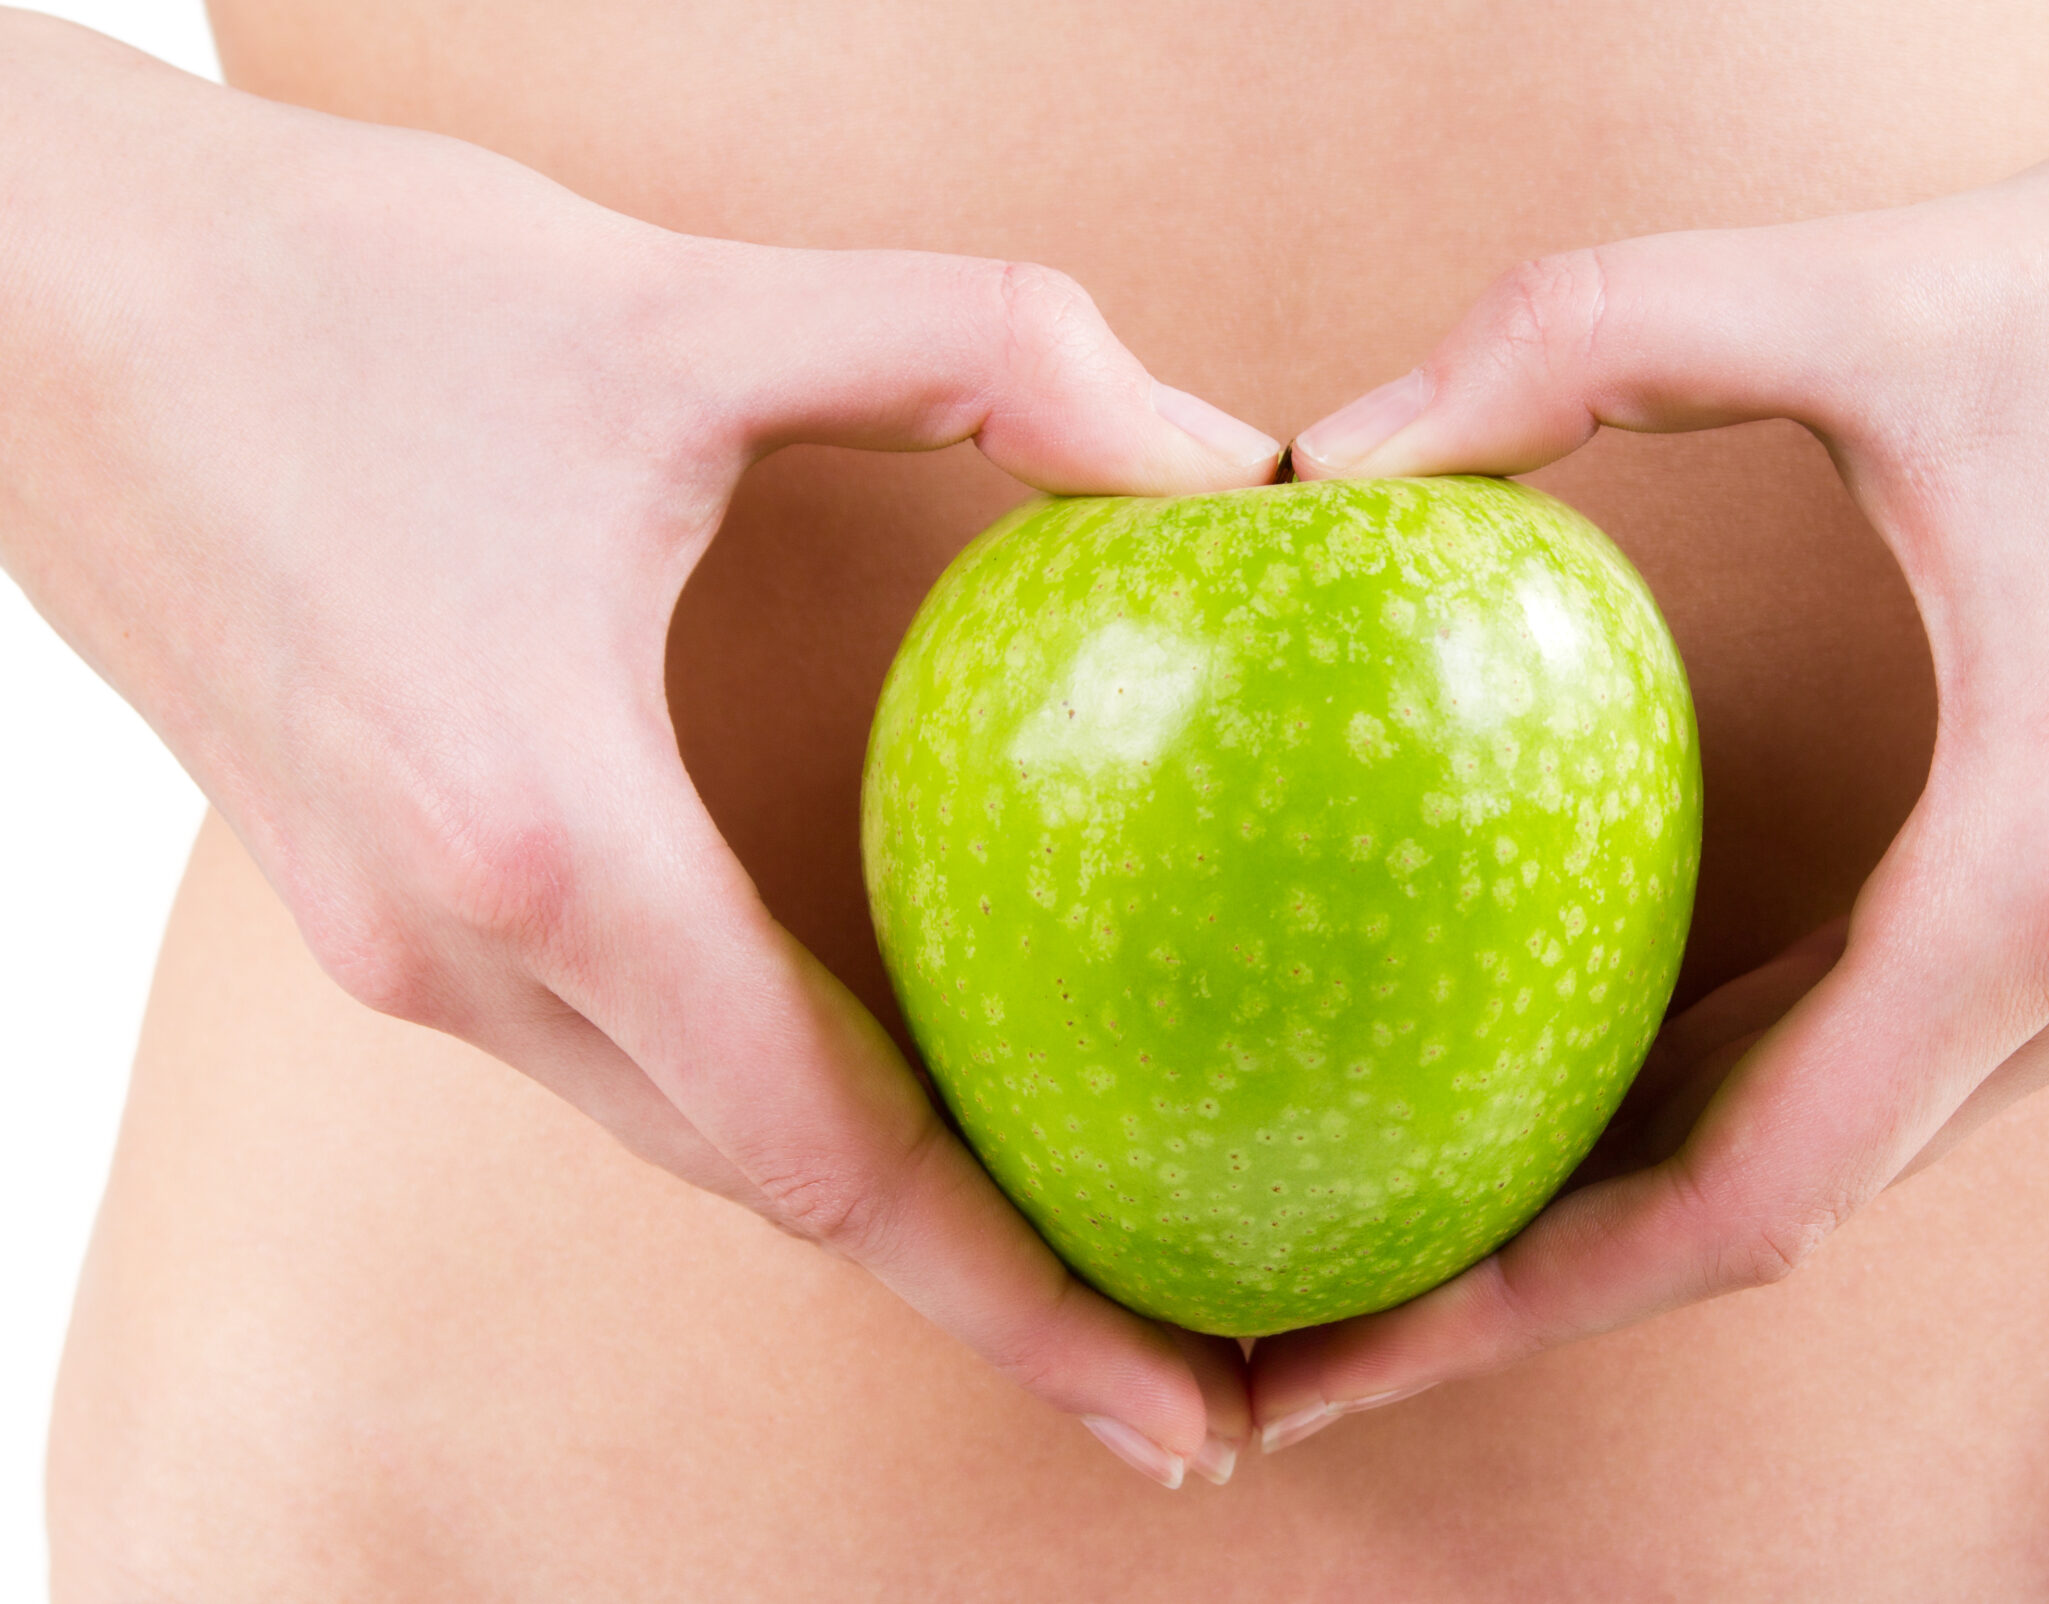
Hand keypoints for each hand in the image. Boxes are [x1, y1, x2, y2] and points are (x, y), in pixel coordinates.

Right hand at [0, 16, 1278, 1486]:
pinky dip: (761, 1087)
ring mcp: (394, 941)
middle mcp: (457, 943)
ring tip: (1062, 1227)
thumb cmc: (330, 288)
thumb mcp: (691, 303)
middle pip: (773, 1185)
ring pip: (684, 1130)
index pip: (834, 1154)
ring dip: (870, 1195)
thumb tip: (1224, 460)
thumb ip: (989, 357)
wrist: (19, 296)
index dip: (1026, 1300)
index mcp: (543, 834)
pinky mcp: (366, 897)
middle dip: (986, 1288)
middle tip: (1188, 1349)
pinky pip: (610, 1049)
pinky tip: (873, 1049)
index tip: (1186, 1410)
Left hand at [1251, 23, 2048, 1446]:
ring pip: (1841, 1149)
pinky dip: (1737, 1094)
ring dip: (1634, 1200)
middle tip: (1314, 1314)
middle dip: (1535, 1285)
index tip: (1343, 1355)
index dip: (1524, 1299)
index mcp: (2046, 875)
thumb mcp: (1862, 291)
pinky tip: (1592, 1063)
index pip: (1753, 1194)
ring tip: (1418, 1203)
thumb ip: (1576, 340)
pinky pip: (1895, 1058)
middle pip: (1778, 1213)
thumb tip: (1326, 455)